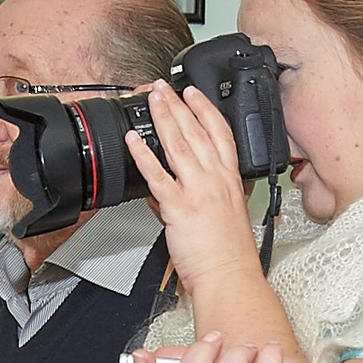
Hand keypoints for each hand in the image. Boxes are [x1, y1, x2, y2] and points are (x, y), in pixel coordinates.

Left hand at [123, 83, 259, 287]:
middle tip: (164, 87)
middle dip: (178, 105)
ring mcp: (198, 190)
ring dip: (162, 117)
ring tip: (151, 99)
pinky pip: (157, 174)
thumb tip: (169, 188)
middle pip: (196, 132)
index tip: (194, 93)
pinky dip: (143, 154)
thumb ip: (196, 195)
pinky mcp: (180, 206)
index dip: (206, 110)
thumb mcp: (222, 215)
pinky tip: (133, 140)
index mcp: (229, 180)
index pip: (220, 134)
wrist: (228, 275)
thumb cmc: (228, 252)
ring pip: (178, 144)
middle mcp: (215, 180)